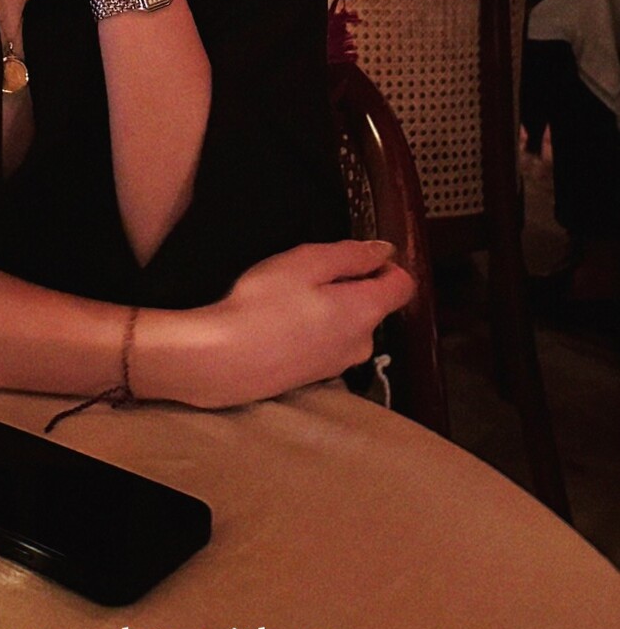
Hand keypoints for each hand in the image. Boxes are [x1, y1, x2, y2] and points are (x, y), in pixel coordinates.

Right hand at [188, 240, 414, 408]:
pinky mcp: (316, 376)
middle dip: (348, 284)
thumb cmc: (264, 305)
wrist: (225, 361)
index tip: (351, 255)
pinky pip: (327, 342)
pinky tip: (280, 323)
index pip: (403, 284)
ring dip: (328, 307)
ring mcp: (339, 364)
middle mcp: (362, 343)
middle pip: (373, 304)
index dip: (383, 263)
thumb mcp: (307, 262)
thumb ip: (352, 255)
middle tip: (306, 274)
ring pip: (348, 324)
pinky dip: (312, 329)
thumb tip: (383, 251)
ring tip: (288, 299)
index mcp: (366, 311)